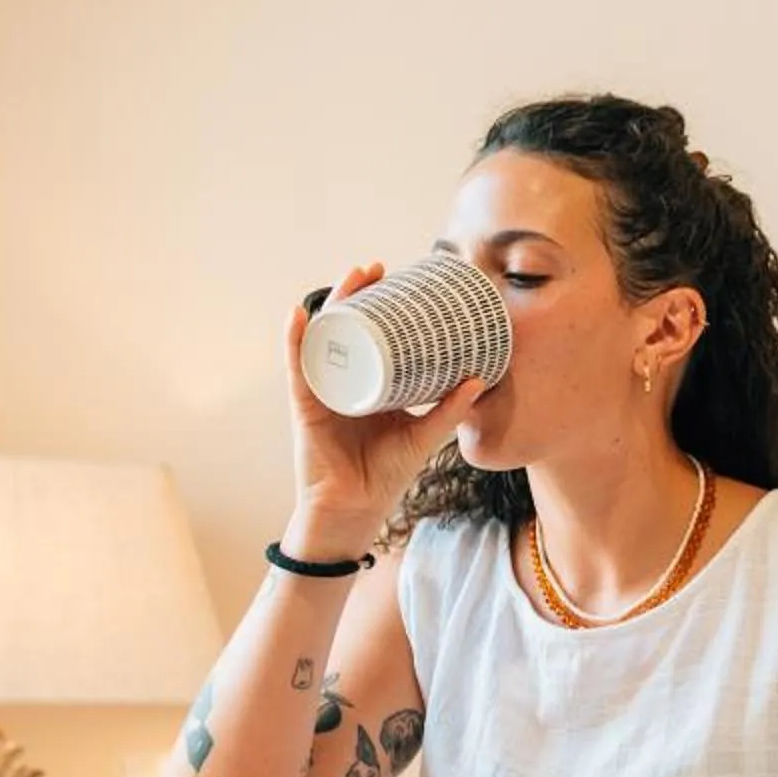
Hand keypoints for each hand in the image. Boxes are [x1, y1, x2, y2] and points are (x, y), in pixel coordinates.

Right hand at [283, 261, 488, 552]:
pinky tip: (301, 315)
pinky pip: (298, 366)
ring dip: (332, 303)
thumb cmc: (385, 473)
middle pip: (345, 325)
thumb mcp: (423, 435)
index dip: (380, 305)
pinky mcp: (305, 404)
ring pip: (323, 336)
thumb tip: (480, 379)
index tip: (399, 279)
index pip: (370, 333)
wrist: (355, 508)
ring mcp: (321, 388)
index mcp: (368, 382)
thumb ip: (449, 411)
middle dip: (357, 293)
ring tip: (352, 279)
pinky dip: (297, 340)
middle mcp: (342, 379)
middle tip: (377, 268)